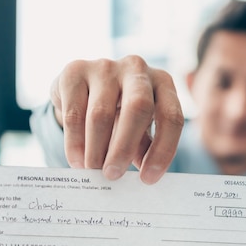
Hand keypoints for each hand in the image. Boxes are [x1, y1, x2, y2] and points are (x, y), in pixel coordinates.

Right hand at [50, 56, 183, 183]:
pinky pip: (74, 113)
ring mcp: (105, 66)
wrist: (84, 88)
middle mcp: (137, 69)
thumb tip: (144, 177)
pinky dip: (75, 142)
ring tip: (93, 171)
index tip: (148, 179)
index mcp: (162, 83)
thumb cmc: (121, 113)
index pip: (171, 117)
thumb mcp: (140, 128)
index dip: (162, 150)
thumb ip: (145, 147)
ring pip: (101, 114)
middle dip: (124, 147)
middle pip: (138, 108)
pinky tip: (77, 161)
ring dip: (96, 149)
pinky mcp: (74, 70)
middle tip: (113, 175)